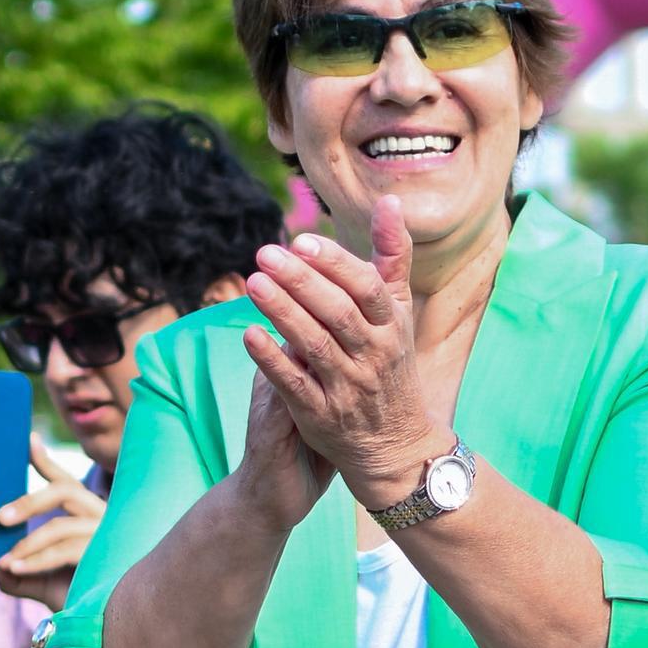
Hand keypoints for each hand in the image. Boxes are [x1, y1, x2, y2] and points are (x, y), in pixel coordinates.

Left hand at [0, 440, 103, 611]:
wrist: (103, 625)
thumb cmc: (74, 594)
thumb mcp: (38, 580)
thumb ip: (15, 572)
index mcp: (85, 513)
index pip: (64, 480)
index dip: (45, 460)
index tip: (26, 441)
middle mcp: (100, 516)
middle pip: (64, 491)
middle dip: (29, 501)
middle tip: (0, 517)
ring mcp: (107, 534)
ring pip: (61, 525)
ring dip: (28, 542)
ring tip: (5, 559)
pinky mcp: (107, 555)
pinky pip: (66, 550)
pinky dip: (37, 559)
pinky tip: (16, 568)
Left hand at [241, 192, 446, 509]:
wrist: (397, 445)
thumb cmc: (391, 365)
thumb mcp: (399, 312)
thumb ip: (392, 259)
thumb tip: (391, 201)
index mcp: (392, 327)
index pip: (367, 289)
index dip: (335, 264)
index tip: (303, 241)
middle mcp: (373, 356)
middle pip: (338, 314)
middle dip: (302, 282)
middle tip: (265, 254)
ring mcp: (348, 387)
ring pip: (315, 346)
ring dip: (283, 314)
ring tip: (251, 283)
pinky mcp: (322, 415)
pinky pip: (295, 385)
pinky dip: (272, 360)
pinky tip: (248, 335)